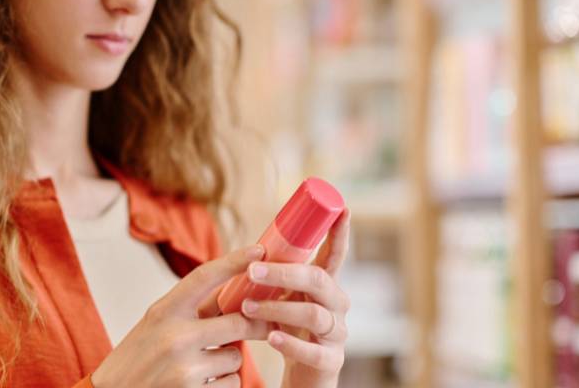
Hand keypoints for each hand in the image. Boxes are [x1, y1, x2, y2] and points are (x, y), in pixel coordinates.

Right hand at [91, 244, 271, 387]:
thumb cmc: (137, 358)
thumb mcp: (155, 325)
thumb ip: (189, 310)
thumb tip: (234, 293)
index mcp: (163, 312)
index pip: (204, 277)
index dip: (234, 261)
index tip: (259, 250)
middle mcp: (175, 337)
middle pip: (239, 322)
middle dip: (257, 325)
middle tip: (267, 324)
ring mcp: (185, 369)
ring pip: (236, 357)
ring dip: (228, 361)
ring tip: (203, 365)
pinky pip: (232, 383)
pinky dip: (223, 384)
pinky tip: (201, 384)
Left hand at [241, 209, 351, 387]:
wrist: (301, 375)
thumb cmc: (287, 329)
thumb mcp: (279, 299)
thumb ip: (268, 280)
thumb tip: (236, 258)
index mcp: (323, 285)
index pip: (334, 255)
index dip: (338, 232)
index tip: (342, 208)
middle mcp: (336, 304)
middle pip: (318, 280)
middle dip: (284, 272)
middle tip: (253, 270)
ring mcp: (336, 333)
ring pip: (314, 314)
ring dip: (278, 308)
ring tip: (249, 308)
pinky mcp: (330, 360)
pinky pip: (314, 350)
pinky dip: (291, 343)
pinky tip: (272, 338)